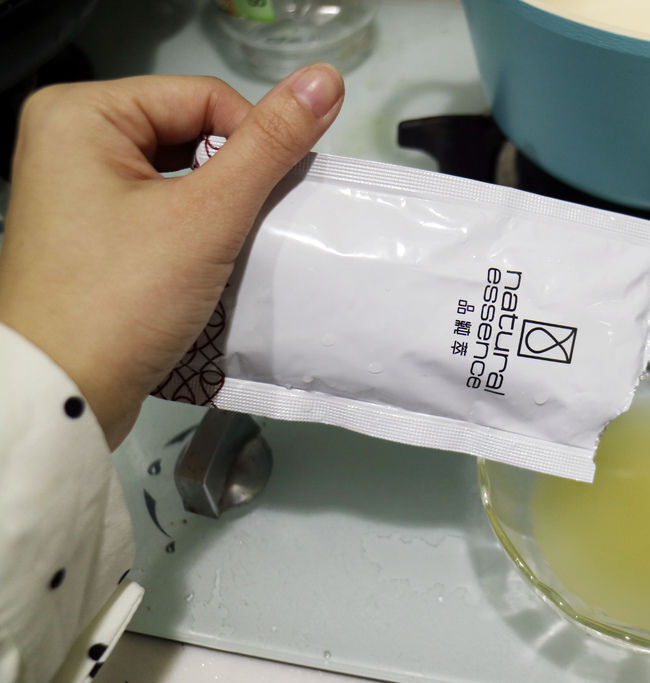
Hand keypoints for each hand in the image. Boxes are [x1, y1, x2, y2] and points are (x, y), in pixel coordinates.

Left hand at [0, 64, 343, 447]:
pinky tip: (211, 260)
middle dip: (234, 177)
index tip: (276, 195)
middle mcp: (69, 139)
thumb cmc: (120, 302)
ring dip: (220, 205)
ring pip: (180, 170)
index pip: (205, 96)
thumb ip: (270, 144)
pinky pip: (162, 204)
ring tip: (232, 246)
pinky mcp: (91, 228)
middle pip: (190, 130)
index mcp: (81, 114)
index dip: (254, 141)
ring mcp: (77, 186)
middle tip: (252, 225)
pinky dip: (196, 227)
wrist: (64, 396)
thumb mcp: (208, 216)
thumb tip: (325, 79)